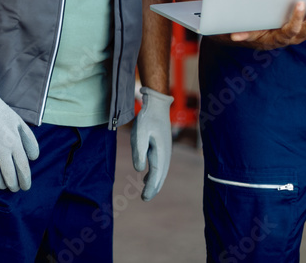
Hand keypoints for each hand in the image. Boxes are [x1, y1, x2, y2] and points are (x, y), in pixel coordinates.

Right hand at [0, 75, 39, 191]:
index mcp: (14, 143)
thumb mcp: (20, 124)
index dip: (25, 180)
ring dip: (0, 184)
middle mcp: (2, 150)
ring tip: (3, 186)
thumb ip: (30, 141)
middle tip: (15, 188)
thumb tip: (34, 158)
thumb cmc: (2, 113)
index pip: (23, 168)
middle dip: (14, 185)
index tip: (26, 186)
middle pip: (10, 175)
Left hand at [131, 86, 173, 200]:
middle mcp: (166, 154)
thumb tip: (139, 170)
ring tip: (146, 191)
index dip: (151, 187)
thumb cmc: (147, 119)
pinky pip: (159, 164)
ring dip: (155, 181)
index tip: (144, 197)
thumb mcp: (140, 133)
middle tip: (145, 198)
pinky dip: (155, 173)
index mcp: (161, 152)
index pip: (156, 175)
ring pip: (161, 171)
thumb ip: (139, 152)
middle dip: (153, 188)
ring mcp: (165, 150)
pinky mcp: (162, 146)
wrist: (157, 105)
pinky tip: (147, 177)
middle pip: (161, 175)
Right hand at [226, 0, 305, 50]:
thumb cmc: (255, 30)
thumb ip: (243, 33)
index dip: (296, 18)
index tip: (298, 3)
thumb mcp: (248, 30)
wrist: (262, 38)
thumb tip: (234, 36)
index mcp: (281, 37)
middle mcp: (296, 38)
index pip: (292, 29)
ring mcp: (305, 35)